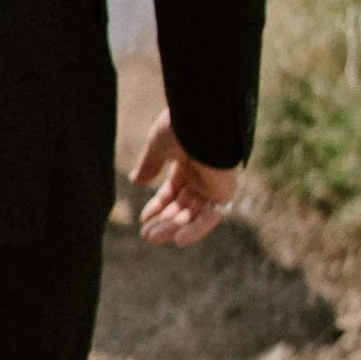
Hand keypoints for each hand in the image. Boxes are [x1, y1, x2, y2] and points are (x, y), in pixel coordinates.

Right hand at [133, 111, 238, 246]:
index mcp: (187, 163)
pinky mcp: (224, 192)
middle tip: (146, 235)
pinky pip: (211, 217)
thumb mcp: (158, 146)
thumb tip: (136, 181)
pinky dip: (196, 229)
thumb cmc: (181, 127)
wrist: (204, 120)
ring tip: (152, 236)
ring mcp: (213, 185)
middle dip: (164, 221)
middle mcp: (202, 176)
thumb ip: (149, 164)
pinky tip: (178, 239)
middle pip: (182, 206)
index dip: (158, 206)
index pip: (173, 191)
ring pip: (193, 215)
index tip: (143, 218)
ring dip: (174, 227)